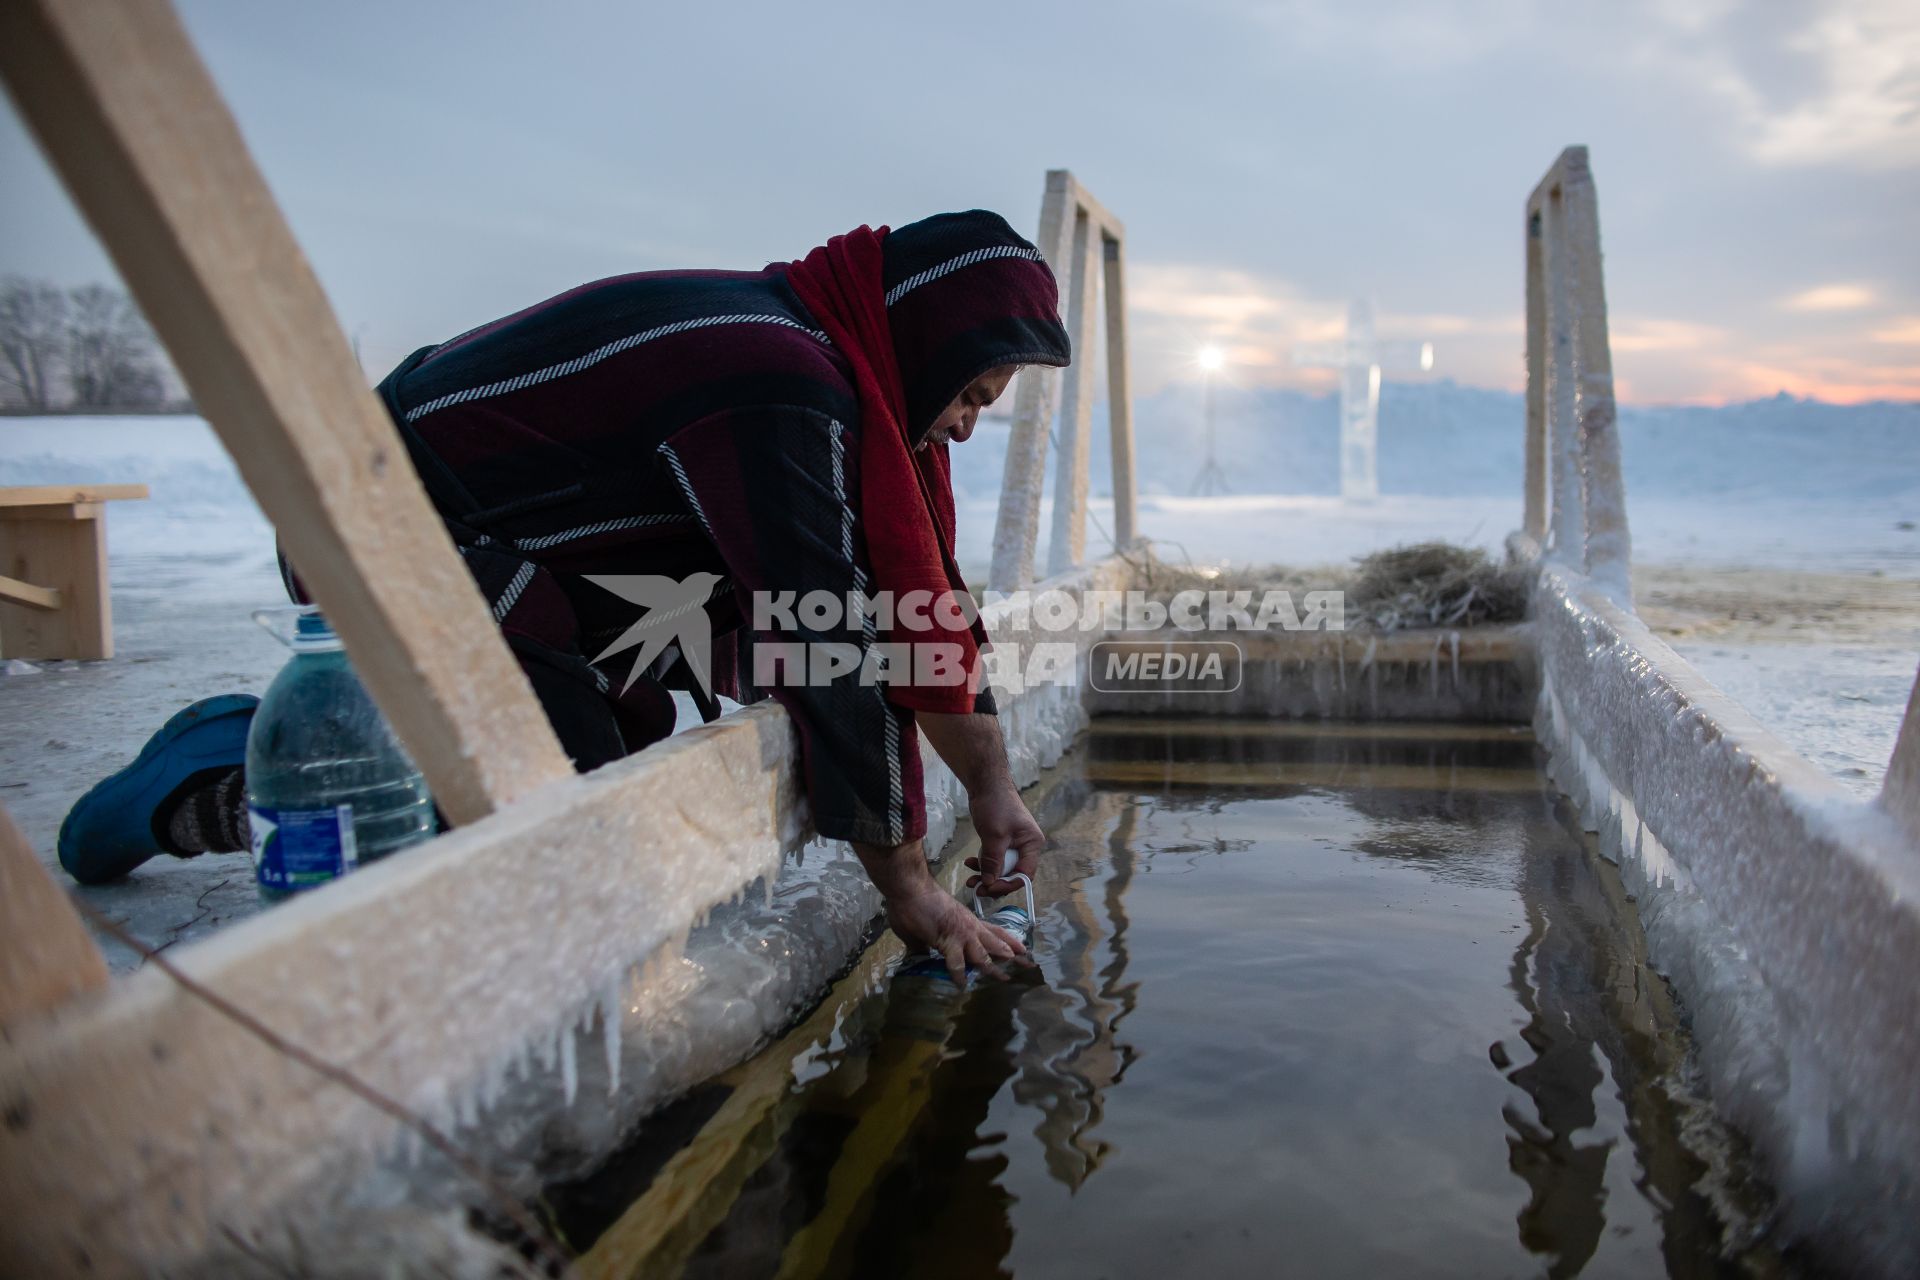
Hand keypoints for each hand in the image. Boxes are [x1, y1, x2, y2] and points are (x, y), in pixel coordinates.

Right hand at [885, 881, 1028, 985]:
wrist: (911, 888)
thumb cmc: (917, 903)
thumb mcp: (932, 923)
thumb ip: (928, 941)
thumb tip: (920, 954)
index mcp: (968, 921)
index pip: (995, 932)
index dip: (1010, 941)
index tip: (1023, 950)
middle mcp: (970, 927)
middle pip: (997, 942)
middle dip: (1014, 955)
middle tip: (1029, 966)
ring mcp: (961, 934)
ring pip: (983, 954)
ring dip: (993, 968)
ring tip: (1005, 979)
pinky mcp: (948, 940)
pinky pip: (957, 962)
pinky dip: (960, 974)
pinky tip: (962, 985)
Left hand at [964, 783, 1045, 897]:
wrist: (986, 784)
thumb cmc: (996, 805)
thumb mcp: (994, 836)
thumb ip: (993, 862)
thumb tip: (989, 883)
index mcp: (1032, 844)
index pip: (1024, 874)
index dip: (1007, 884)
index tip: (989, 888)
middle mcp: (1026, 846)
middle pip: (1012, 874)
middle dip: (994, 882)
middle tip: (976, 888)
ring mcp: (1013, 844)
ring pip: (1000, 868)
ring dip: (985, 875)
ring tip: (969, 880)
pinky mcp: (1001, 841)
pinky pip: (993, 859)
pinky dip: (982, 863)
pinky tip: (969, 862)